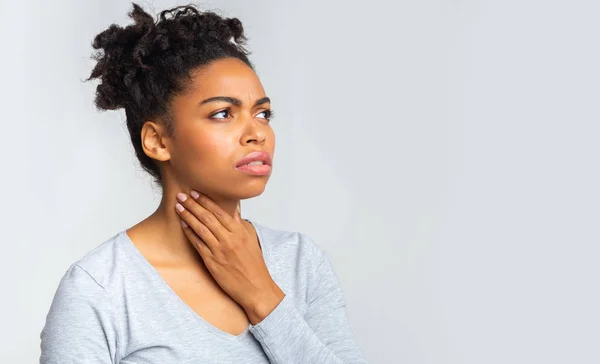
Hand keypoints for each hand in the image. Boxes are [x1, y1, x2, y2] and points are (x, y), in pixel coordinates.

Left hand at [174, 190, 283, 322]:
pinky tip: (183, 225)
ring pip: (200, 229)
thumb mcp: (250, 238)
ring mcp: (219, 250)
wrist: (255, 287)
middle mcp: (229, 239)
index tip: (195, 193)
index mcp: (239, 231)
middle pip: (207, 217)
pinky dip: (190, 233)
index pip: (219, 211)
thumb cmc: (254, 263)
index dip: (205, 201)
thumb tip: (234, 209)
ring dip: (188, 216)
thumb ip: (240, 223)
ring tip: (178, 207)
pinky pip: (198, 244)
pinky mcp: (212, 262)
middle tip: (181, 196)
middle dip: (193, 205)